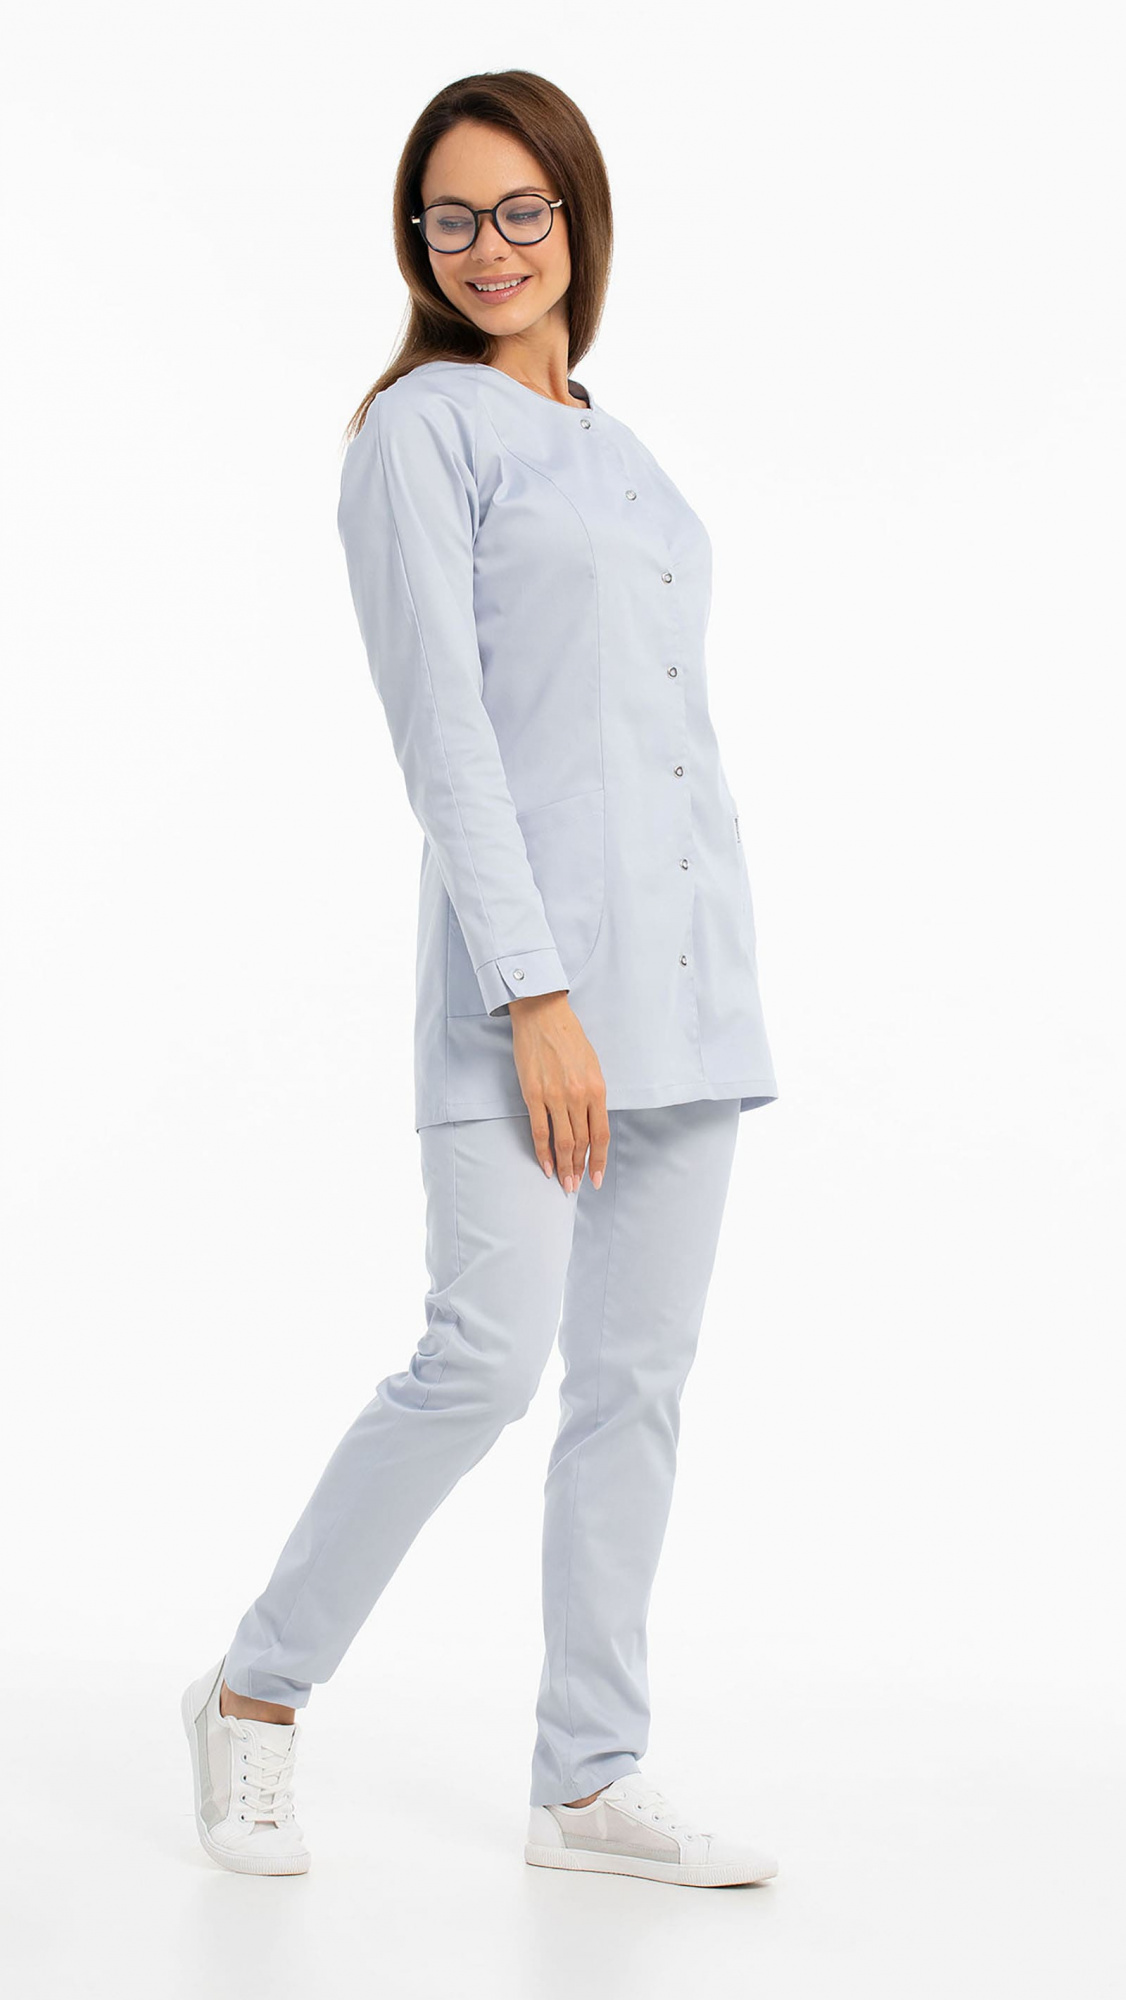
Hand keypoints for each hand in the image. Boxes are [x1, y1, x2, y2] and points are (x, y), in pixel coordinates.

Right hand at [508, 991, 609, 1190]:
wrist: (542, 1014)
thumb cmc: (569, 1037)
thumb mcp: (592, 1065)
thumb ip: (593, 1095)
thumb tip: (591, 1123)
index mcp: (597, 1089)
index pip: (601, 1135)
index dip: (599, 1160)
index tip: (596, 1178)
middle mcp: (578, 1096)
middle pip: (581, 1142)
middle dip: (580, 1167)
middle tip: (576, 1186)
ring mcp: (555, 1096)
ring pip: (562, 1141)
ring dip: (564, 1166)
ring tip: (564, 1182)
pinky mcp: (533, 1094)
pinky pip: (540, 1131)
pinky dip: (543, 1152)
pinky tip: (546, 1166)